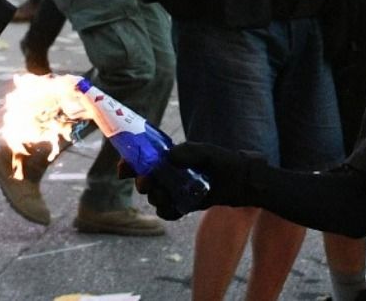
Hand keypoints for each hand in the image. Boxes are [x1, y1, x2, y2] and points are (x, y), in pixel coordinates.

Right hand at [134, 142, 255, 219]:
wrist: (241, 181)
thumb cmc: (223, 161)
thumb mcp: (207, 152)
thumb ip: (190, 152)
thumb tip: (169, 157)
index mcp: (168, 159)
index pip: (142, 161)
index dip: (129, 164)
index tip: (123, 168)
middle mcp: (168, 175)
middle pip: (144, 182)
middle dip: (142, 184)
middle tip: (147, 183)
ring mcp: (174, 191)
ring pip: (155, 198)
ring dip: (156, 198)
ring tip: (167, 194)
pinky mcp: (182, 206)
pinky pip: (167, 213)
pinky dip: (168, 212)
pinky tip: (175, 208)